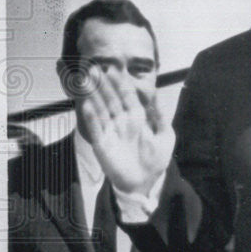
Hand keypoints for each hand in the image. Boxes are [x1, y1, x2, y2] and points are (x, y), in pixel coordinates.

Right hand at [79, 67, 173, 195]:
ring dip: (93, 95)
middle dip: (103, 84)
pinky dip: (91, 117)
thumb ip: (160, 116)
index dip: (120, 83)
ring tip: (85, 80)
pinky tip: (86, 105)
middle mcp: (122, 121)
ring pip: (100, 109)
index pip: (127, 96)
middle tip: (94, 68)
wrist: (144, 183)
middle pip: (111, 99)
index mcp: (137, 118)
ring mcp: (110, 131)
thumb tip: (156, 95)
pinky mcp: (101, 144)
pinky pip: (95, 128)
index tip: (114, 69)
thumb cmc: (155, 159)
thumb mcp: (165, 135)